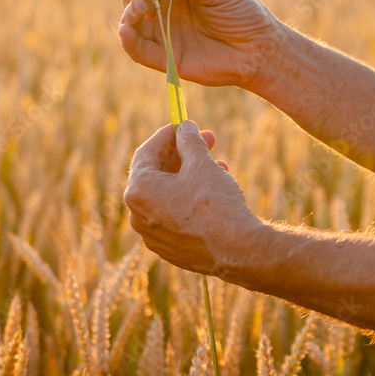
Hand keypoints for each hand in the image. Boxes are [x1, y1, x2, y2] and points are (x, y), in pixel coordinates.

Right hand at [119, 0, 285, 89]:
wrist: (260, 50)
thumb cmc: (244, 16)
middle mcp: (167, 11)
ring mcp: (166, 35)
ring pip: (133, 23)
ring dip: (129, 12)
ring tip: (139, 6)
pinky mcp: (167, 59)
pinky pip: (139, 51)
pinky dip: (128, 41)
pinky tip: (125, 29)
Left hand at [124, 121, 262, 276]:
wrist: (237, 250)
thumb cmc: (215, 204)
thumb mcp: (201, 163)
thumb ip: (189, 141)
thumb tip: (185, 127)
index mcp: (138, 191)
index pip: (146, 152)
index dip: (168, 135)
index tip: (185, 125)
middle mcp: (137, 215)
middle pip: (157, 174)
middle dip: (183, 155)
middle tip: (208, 141)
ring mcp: (153, 236)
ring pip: (169, 196)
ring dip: (190, 176)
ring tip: (220, 165)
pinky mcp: (169, 250)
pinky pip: (175, 217)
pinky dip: (190, 200)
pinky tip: (215, 191)